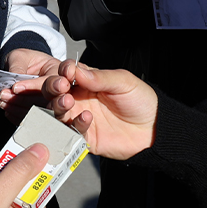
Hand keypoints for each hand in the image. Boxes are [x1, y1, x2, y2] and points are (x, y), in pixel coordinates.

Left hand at [0, 49, 62, 121]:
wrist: (24, 70)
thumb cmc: (25, 61)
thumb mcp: (20, 56)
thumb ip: (18, 65)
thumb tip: (14, 81)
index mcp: (58, 70)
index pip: (51, 82)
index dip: (33, 87)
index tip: (15, 87)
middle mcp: (62, 90)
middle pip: (50, 102)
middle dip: (26, 101)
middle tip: (9, 96)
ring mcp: (55, 105)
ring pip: (41, 114)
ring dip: (19, 109)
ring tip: (4, 100)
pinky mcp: (45, 116)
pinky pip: (34, 121)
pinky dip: (18, 117)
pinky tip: (8, 109)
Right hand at [41, 60, 157, 159]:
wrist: (153, 129)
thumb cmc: (140, 101)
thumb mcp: (124, 82)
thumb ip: (100, 77)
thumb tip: (77, 71)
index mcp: (88, 82)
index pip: (67, 73)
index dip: (63, 71)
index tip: (67, 73)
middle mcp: (81, 99)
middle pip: (55, 91)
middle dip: (53, 88)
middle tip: (61, 87)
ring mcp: (80, 117)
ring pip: (58, 111)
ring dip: (59, 105)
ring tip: (69, 102)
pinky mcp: (84, 136)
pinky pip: (71, 131)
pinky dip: (75, 124)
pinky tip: (87, 118)